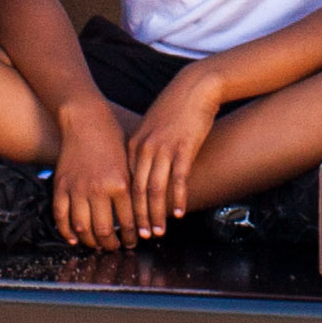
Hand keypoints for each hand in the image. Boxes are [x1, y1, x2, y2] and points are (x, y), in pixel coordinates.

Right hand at [50, 97, 138, 249]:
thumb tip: (140, 216)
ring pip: (82, 228)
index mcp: (120, 184)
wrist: (87, 120)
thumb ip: (132, 190)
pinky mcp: (61, 186)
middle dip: (112, 245)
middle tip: (116, 247)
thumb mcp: (129, 163)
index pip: (128, 222)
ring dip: (91, 242)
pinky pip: (61, 216)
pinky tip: (74, 237)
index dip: (132, 237)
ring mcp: (77, 188)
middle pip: (104, 230)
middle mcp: (98, 189)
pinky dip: (67, 231)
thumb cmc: (113, 140)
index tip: (134, 242)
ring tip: (98, 244)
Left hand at [127, 67, 226, 237]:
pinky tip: (180, 212)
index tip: (129, 223)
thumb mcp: (151, 127)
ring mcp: (164, 148)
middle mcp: (145, 148)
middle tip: (141, 236)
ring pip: (155, 189)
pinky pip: (178, 178)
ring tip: (159, 231)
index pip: (126, 183)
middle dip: (139, 217)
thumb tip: (142, 171)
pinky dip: (178, 198)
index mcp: (134, 144)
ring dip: (157, 214)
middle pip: (137, 191)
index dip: (127, 206)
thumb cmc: (175, 108)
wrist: (195, 86)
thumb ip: (144, 148)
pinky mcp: (183, 147)